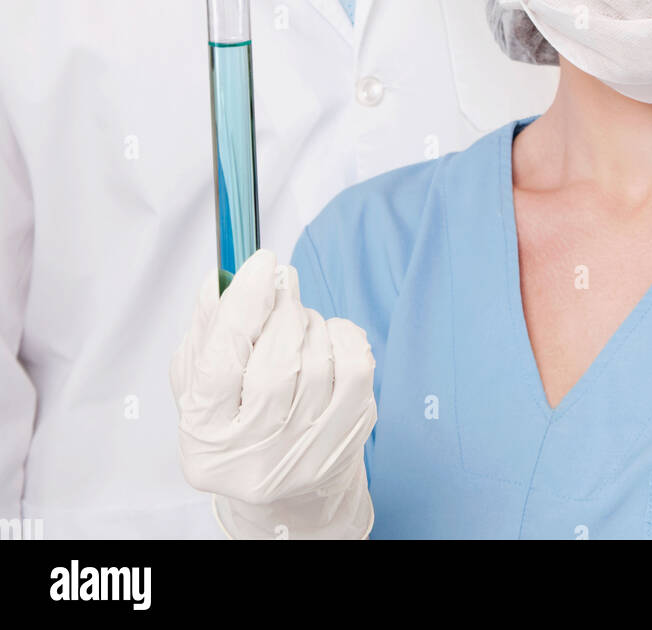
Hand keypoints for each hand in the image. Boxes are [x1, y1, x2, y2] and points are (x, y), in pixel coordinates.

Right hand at [170, 249, 375, 538]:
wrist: (285, 485)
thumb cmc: (237, 416)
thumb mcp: (201, 379)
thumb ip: (207, 329)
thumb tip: (222, 280)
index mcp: (204, 436)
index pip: (222, 363)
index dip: (245, 304)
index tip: (263, 261)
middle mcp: (252, 457)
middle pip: (276, 363)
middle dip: (283, 309)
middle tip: (282, 285)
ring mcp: (303, 457)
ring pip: (318, 362)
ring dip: (310, 322)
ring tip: (299, 322)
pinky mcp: (345, 446)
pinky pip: (356, 371)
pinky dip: (344, 338)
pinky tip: (328, 339)